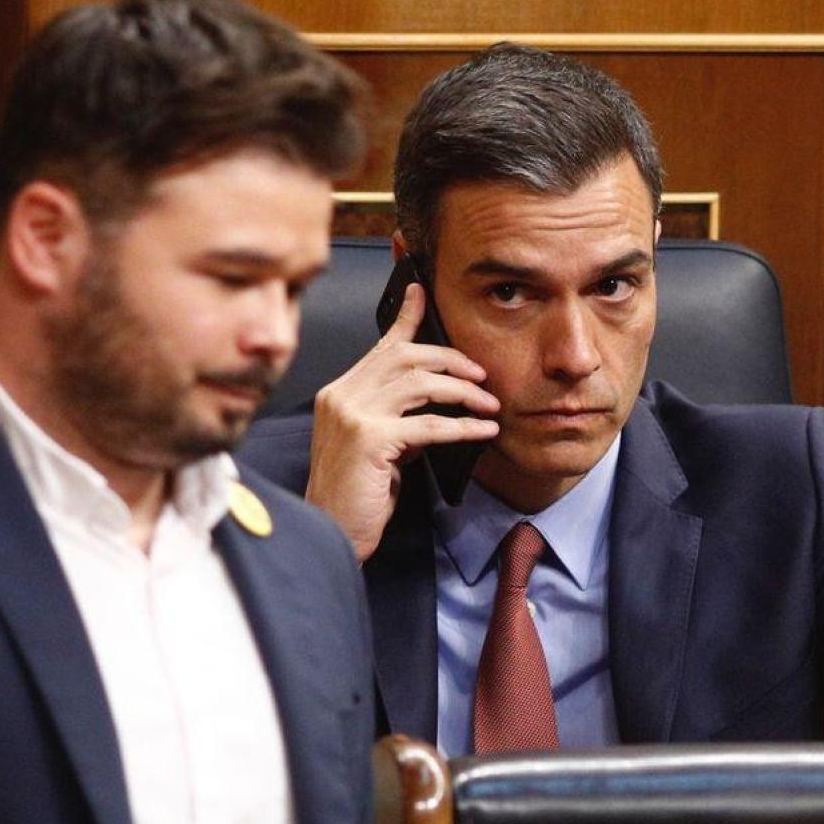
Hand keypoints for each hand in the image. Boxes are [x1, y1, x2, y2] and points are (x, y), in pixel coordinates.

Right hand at [305, 283, 499, 559]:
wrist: (333, 532)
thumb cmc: (356, 496)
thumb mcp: (377, 447)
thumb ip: (396, 419)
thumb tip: (435, 405)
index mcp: (339, 393)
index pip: (379, 346)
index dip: (405, 317)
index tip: (421, 290)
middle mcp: (341, 395)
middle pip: (405, 356)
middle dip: (450, 359)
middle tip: (482, 375)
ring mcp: (352, 415)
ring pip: (420, 383)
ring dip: (463, 391)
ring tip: (490, 404)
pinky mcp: (369, 439)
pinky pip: (429, 424)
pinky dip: (463, 425)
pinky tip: (484, 430)